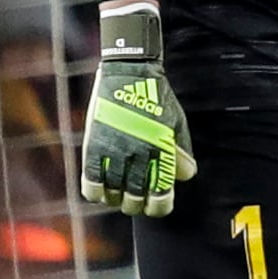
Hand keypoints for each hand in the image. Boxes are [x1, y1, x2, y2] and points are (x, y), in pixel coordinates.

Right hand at [78, 1, 196, 216]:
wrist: (129, 71)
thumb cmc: (157, 97)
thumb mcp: (176, 123)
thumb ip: (180, 152)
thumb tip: (185, 177)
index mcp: (161, 151)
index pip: (160, 197)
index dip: (159, 207)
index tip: (156, 205)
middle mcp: (137, 154)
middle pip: (135, 199)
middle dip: (137, 205)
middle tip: (136, 200)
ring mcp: (114, 151)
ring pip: (113, 194)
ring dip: (117, 199)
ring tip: (119, 194)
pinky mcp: (94, 145)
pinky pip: (91, 182)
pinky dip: (96, 192)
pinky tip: (101, 190)